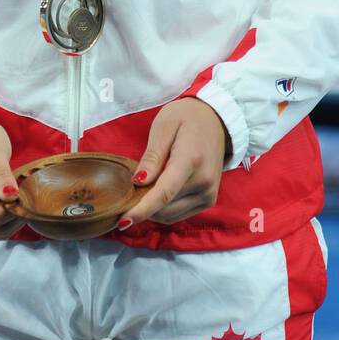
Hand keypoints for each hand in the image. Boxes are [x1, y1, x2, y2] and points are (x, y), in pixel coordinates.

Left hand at [118, 96, 231, 228]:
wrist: (215, 119)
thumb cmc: (186, 118)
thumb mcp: (164, 127)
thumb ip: (152, 157)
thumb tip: (138, 182)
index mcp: (191, 160)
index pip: (164, 193)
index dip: (141, 209)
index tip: (122, 221)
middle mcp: (204, 182)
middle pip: (164, 207)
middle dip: (142, 205)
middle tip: (128, 190)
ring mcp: (208, 193)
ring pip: (170, 215)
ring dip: (152, 209)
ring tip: (143, 188)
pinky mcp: (208, 200)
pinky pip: (179, 214)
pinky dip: (163, 209)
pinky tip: (156, 192)